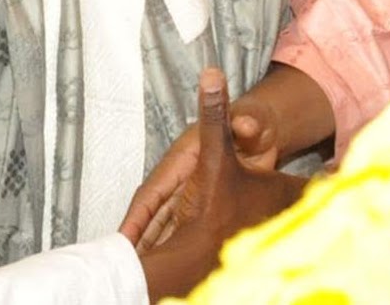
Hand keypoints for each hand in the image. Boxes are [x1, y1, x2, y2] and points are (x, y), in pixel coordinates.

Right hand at [120, 84, 281, 248]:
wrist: (262, 129)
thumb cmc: (252, 123)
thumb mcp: (250, 122)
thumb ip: (246, 124)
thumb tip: (246, 125)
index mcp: (185, 155)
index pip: (154, 189)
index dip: (139, 215)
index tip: (126, 235)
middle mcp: (183, 174)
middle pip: (154, 212)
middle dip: (139, 237)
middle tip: (129, 262)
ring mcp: (191, 189)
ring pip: (166, 223)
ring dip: (153, 244)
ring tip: (142, 268)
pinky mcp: (203, 200)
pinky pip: (182, 226)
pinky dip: (173, 244)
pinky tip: (168, 261)